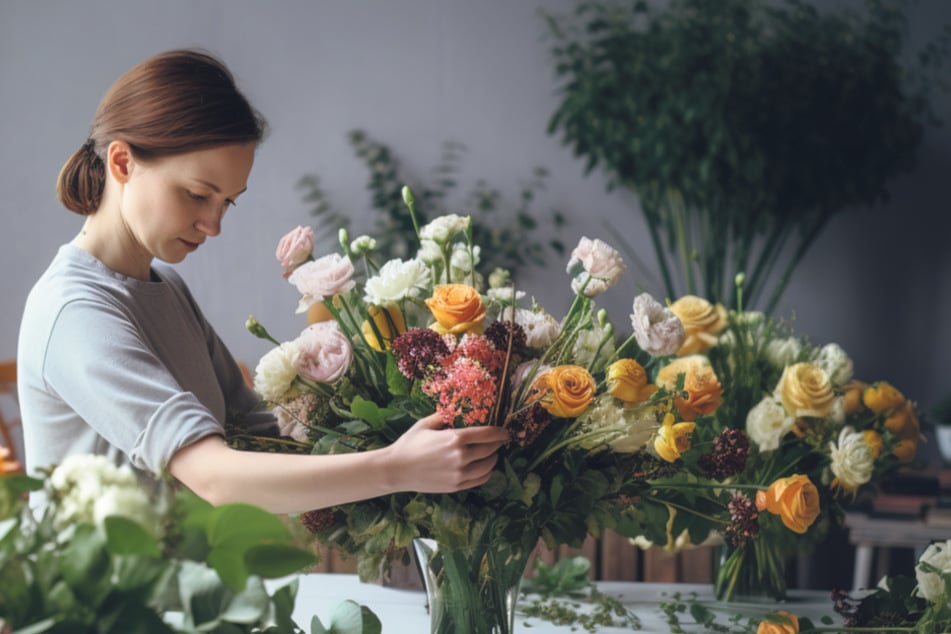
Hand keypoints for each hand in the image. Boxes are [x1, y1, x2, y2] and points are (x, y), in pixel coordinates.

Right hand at [382, 413, 508, 493]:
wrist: (396, 469)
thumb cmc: (409, 444)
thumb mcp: (426, 424)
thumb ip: (444, 416)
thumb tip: (456, 409)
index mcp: (455, 438)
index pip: (488, 434)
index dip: (500, 432)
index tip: (505, 432)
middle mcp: (461, 457)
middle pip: (491, 450)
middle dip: (498, 444)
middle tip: (499, 441)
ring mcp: (459, 473)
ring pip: (488, 466)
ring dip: (494, 459)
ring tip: (492, 454)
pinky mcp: (456, 486)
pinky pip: (480, 480)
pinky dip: (487, 473)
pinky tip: (484, 468)